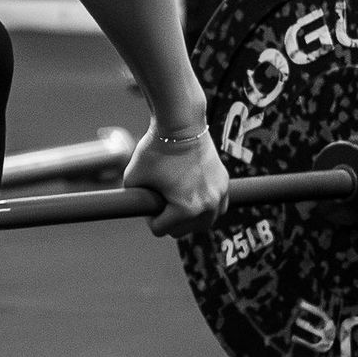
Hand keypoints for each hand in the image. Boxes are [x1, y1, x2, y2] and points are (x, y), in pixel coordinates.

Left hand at [124, 121, 229, 238]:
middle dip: (169, 220)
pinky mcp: (225, 184)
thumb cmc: (155, 149)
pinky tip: (194, 198)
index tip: (147, 201)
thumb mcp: (132, 178)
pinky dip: (206, 208)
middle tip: (161, 202)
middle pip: (183, 231)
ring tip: (176, 203)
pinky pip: (217, 208)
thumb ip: (132, 200)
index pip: (160, 229)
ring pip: (203, 223)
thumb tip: (136, 212)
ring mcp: (219, 196)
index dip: (149, 217)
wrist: (181, 125)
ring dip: (189, 219)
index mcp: (185, 209)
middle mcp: (207, 206)